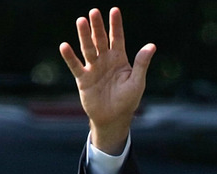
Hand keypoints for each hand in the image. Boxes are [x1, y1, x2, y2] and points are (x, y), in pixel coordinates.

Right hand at [59, 7, 154, 153]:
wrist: (114, 119)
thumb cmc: (128, 100)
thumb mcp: (137, 81)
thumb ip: (141, 63)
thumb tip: (152, 45)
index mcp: (119, 59)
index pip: (117, 38)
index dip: (116, 25)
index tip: (114, 10)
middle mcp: (105, 60)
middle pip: (101, 40)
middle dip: (97, 26)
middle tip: (94, 12)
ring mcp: (93, 68)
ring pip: (88, 48)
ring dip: (84, 36)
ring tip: (81, 21)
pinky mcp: (83, 79)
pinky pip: (75, 66)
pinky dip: (70, 57)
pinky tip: (64, 46)